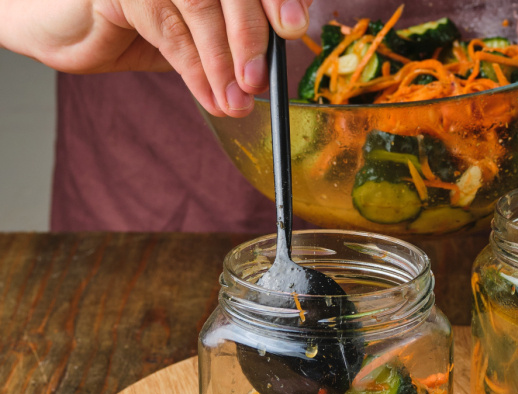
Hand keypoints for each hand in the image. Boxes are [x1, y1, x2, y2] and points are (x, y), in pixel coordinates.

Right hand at [0, 0, 312, 116]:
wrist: (66, 24)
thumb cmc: (136, 24)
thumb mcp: (192, 32)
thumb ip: (227, 42)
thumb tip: (266, 75)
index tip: (294, 27)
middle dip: (252, 33)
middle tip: (261, 79)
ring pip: (200, 6)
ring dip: (222, 62)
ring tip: (236, 103)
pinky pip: (167, 29)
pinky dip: (194, 70)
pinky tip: (212, 99)